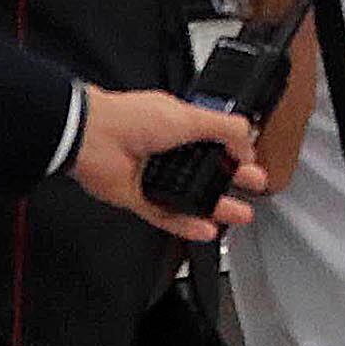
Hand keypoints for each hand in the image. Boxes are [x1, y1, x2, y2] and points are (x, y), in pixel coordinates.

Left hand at [72, 87, 266, 240]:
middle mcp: (166, 151)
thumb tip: (248, 137)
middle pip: (208, 172)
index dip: (235, 152)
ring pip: (191, 197)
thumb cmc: (129, 119)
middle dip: (233, 180)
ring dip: (216, 207)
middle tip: (254, 187)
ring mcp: (153, 176)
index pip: (215, 141)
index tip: (251, 161)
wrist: (90, 138)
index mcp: (178, 125)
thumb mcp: (187, 116)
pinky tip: (205, 229)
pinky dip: (186, 224)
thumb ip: (222, 127)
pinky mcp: (138, 198)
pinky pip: (167, 216)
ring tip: (239, 214)